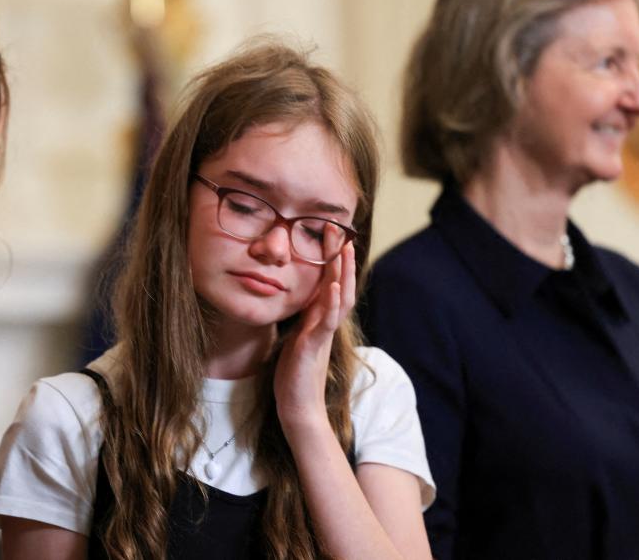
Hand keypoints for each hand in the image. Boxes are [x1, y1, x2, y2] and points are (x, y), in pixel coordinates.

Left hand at [274, 242, 356, 431]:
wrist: (298, 409)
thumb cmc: (294, 376)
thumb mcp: (297, 340)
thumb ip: (304, 321)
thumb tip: (300, 302)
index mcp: (319, 321)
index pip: (331, 285)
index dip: (333, 261)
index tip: (332, 236)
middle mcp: (325, 325)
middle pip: (339, 285)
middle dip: (340, 258)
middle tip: (339, 230)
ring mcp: (322, 336)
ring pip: (338, 299)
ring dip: (341, 274)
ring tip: (344, 250)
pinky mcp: (313, 348)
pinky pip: (325, 323)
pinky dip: (328, 303)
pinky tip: (330, 286)